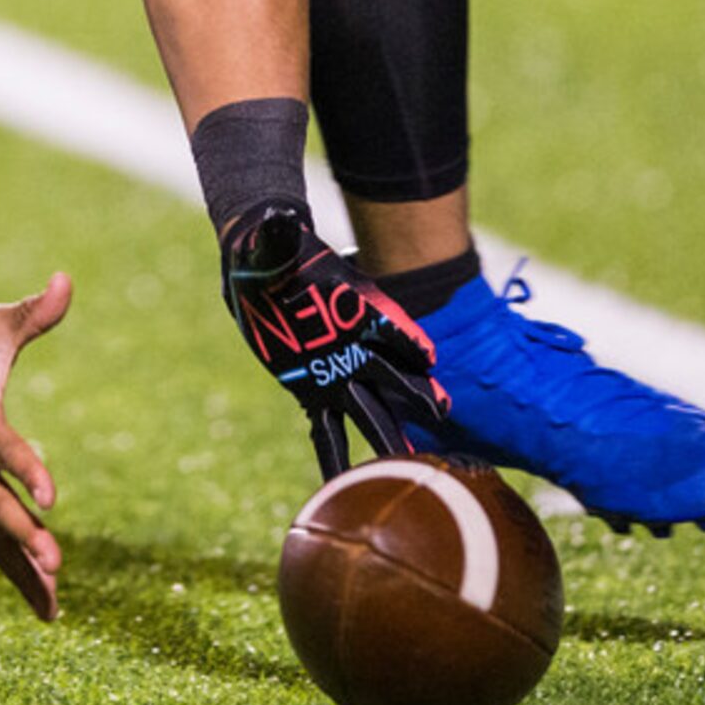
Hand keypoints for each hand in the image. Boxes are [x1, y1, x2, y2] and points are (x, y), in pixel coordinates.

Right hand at [0, 271, 72, 619]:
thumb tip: (67, 281)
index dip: (26, 470)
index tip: (52, 499)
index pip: (1, 447)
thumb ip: (37, 310)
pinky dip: (8, 562)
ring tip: (52, 610)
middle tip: (56, 565)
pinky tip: (38, 593)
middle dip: (22, 536)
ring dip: (18, 568)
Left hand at [220, 201, 448, 478]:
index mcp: (354, 307)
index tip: (426, 354)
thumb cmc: (271, 246)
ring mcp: (335, 373)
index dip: (404, 337)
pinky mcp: (311, 392)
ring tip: (414, 465)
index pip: (388, 324)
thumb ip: (278, 234)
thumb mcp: (271, 240)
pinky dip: (334, 460)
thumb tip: (276, 215)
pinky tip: (340, 490)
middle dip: (415, 392)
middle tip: (441, 411)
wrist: (262, 263)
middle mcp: (354, 345)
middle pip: (393, 373)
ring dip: (391, 435)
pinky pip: (326, 432)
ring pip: (371, 410)